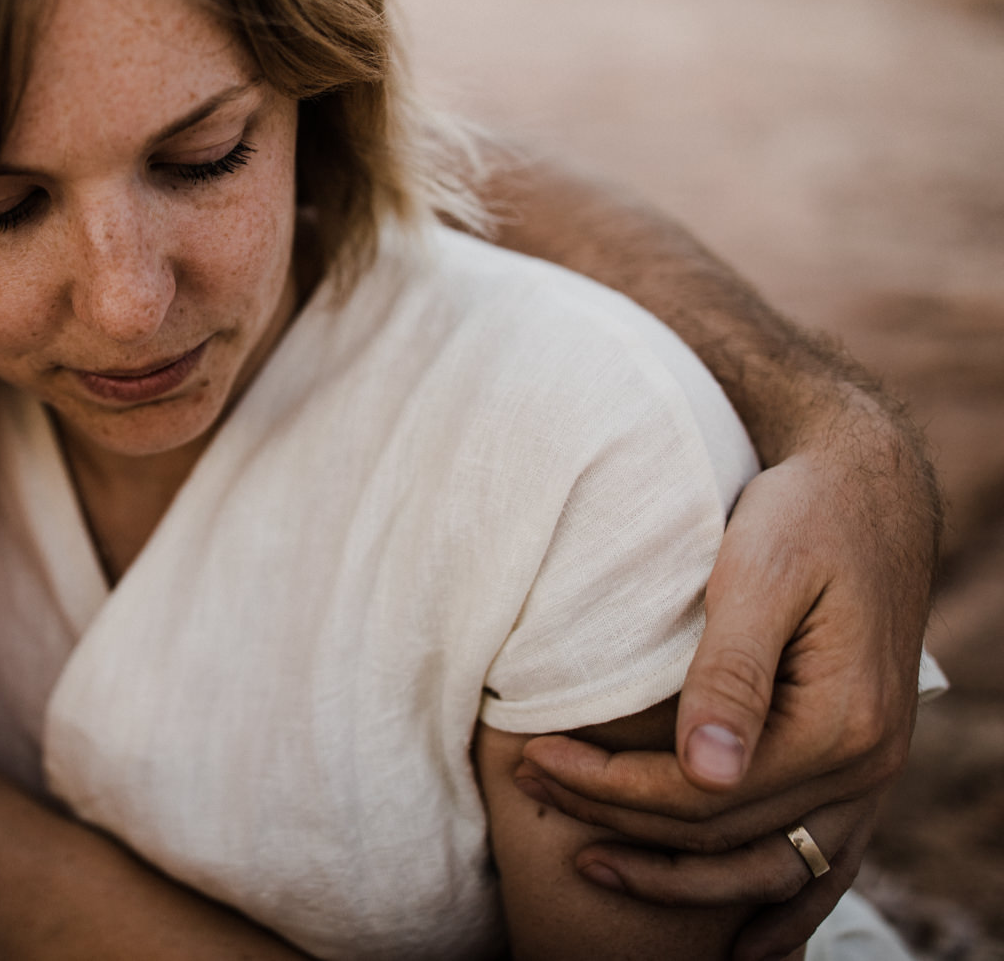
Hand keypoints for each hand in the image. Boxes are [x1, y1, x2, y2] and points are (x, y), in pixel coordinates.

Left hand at [515, 412, 937, 960]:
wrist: (869, 491)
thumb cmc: (802, 517)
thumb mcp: (758, 574)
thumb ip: (728, 675)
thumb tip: (701, 774)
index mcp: (840, 725)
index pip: (700, 794)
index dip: (610, 787)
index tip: (534, 755)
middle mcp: (868, 768)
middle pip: (723, 834)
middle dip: (620, 819)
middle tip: (532, 783)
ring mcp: (872, 779)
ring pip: (772, 870)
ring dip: (682, 882)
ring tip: (595, 867)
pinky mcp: (862, 769)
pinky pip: (826, 867)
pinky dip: (783, 911)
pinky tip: (743, 951)